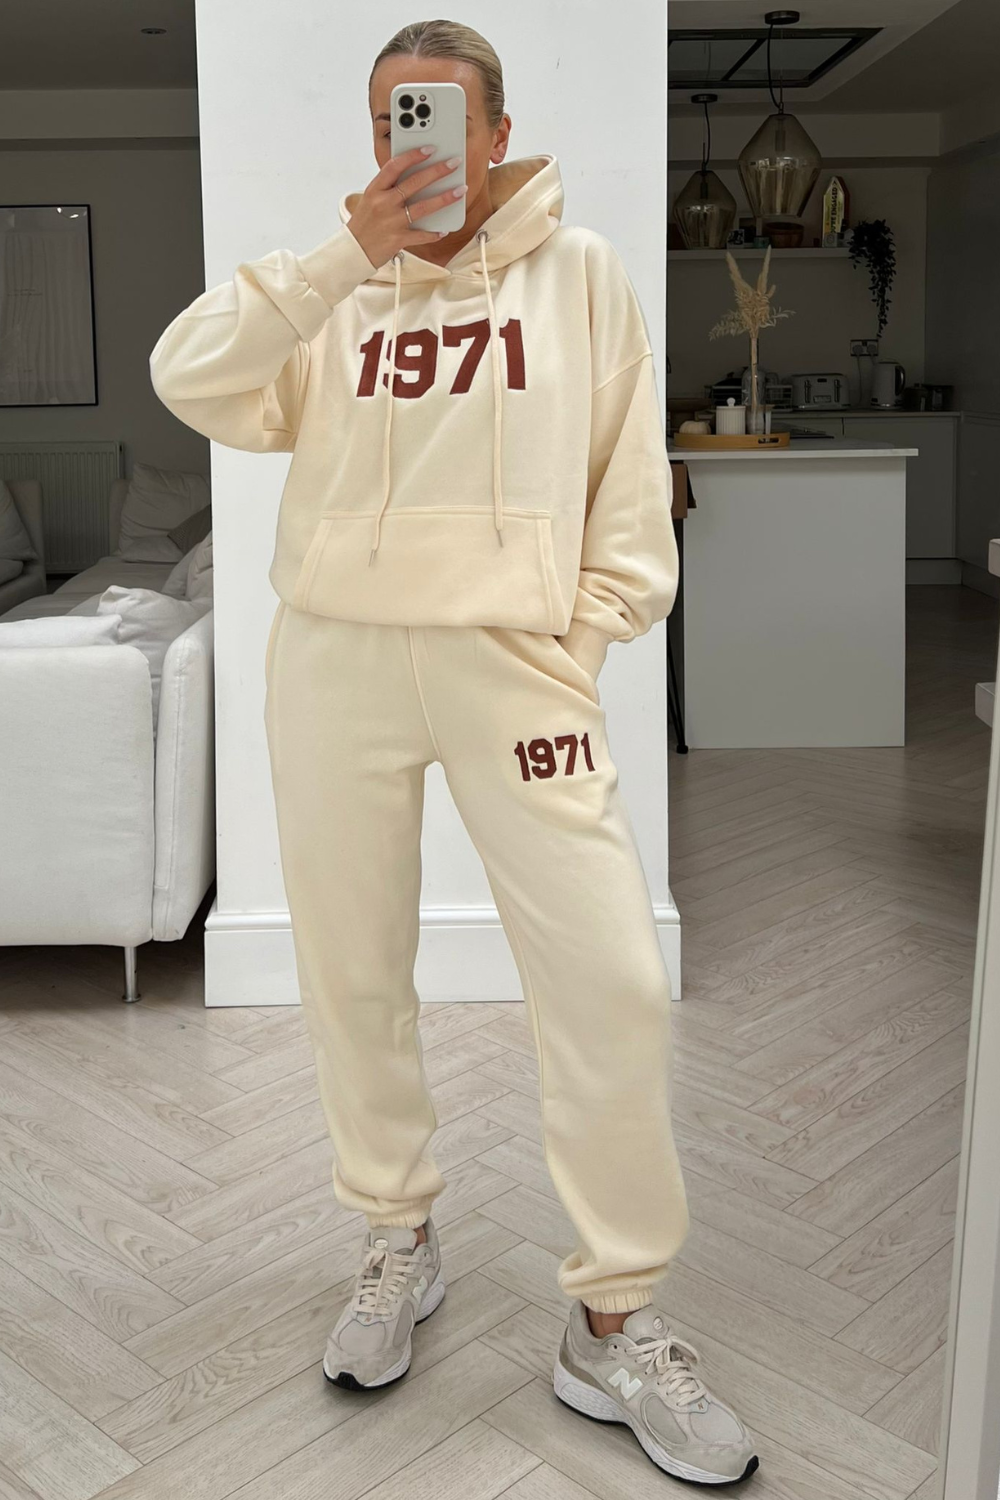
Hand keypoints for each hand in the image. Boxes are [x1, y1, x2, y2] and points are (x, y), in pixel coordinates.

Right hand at [347, 145, 465, 266]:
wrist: (354, 250)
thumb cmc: (365, 222)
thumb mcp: (371, 198)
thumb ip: (389, 186)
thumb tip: (417, 173)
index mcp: (375, 189)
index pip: (395, 166)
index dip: (413, 155)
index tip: (430, 148)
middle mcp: (383, 203)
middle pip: (414, 183)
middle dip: (437, 171)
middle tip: (454, 163)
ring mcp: (391, 222)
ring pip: (423, 207)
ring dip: (445, 198)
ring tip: (461, 190)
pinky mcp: (397, 239)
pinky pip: (421, 235)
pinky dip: (434, 233)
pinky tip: (444, 229)